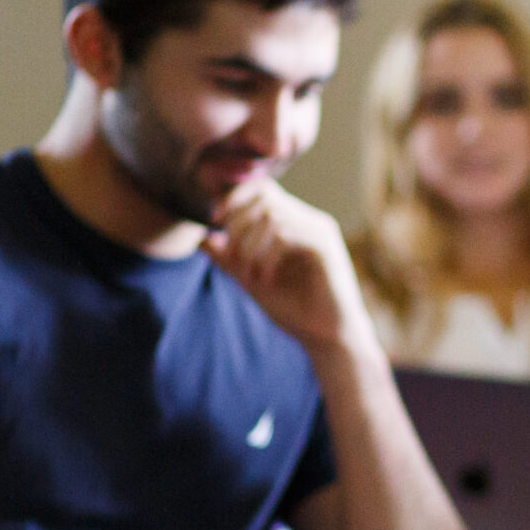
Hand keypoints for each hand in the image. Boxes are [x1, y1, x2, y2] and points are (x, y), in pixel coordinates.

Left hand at [201, 180, 370, 355]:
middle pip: (264, 195)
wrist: (328, 339)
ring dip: (249, 245)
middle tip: (232, 257)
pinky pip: (284, 236)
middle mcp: (310, 221)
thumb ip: (229, 260)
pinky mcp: (325, 248)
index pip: (261, 190)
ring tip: (248, 275)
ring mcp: (320, 232)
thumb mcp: (252, 281)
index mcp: (295, 223)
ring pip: (272, 214)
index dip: (233, 199)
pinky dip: (265, 257)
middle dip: (237, 222)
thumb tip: (201, 240)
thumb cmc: (296, 311)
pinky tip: (265, 280)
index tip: (213, 223)